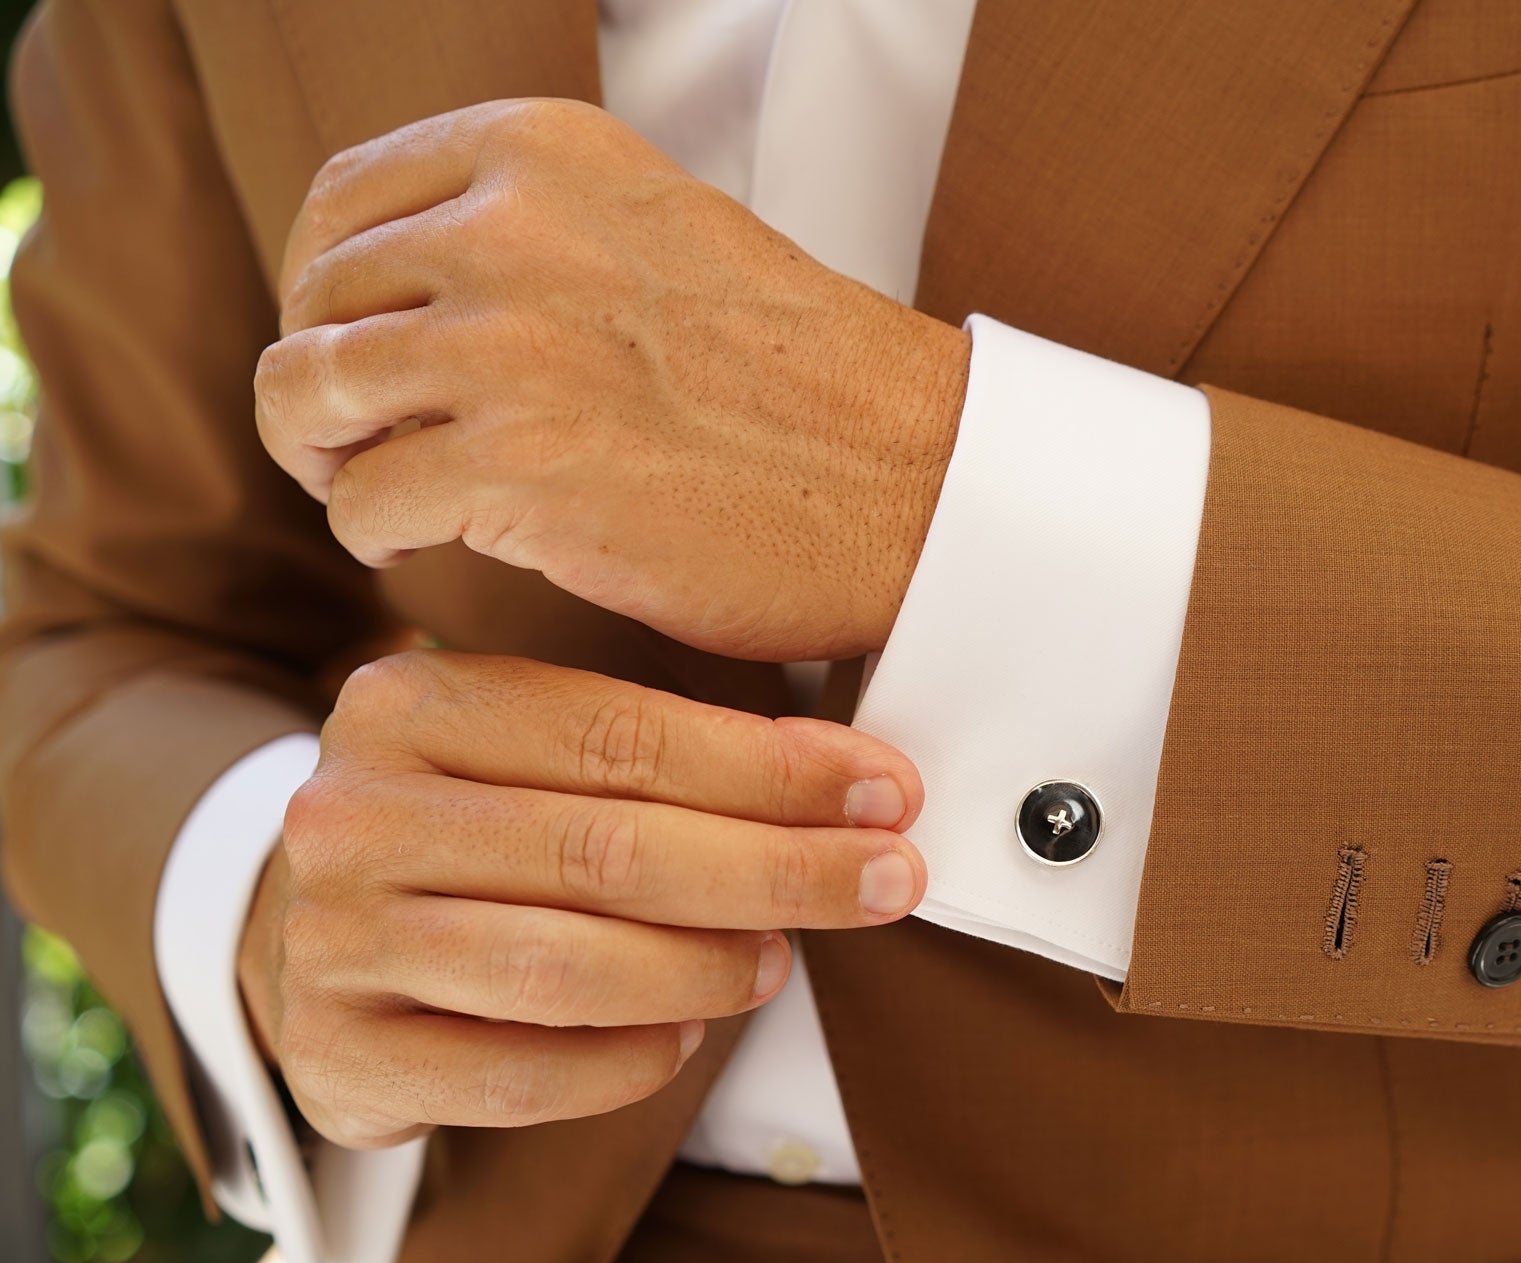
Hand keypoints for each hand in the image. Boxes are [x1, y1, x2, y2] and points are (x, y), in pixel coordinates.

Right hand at [237, 649, 925, 1149]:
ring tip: (781, 961)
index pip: (620, 735)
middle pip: (607, 851)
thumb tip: (860, 787)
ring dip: (707, 967)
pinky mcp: (338, 1055)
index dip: (772, 770)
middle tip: (887, 881)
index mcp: (409, 703)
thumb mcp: (533, 749)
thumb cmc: (474, 827)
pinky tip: (686, 1034)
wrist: (317, 929)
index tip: (888, 793)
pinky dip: (627, 1062)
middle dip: (777, 869)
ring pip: (567, 967)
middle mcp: (353, 813)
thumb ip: (663, 751)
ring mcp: (332, 939)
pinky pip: (518, 1076)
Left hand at [254, 97, 970, 661]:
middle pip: (316, 307)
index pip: (342, 205)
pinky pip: (360, 503)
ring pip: (306, 398)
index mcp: (544, 154)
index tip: (356, 353)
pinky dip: (378, 538)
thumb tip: (395, 290)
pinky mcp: (516, 468)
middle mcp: (511, 230)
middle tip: (371, 447)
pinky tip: (435, 546)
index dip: (325, 293)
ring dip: (330, 461)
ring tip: (384, 495)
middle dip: (326, 390)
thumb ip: (527, 233)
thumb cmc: (798, 381)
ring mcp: (509, 348)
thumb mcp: (651, 234)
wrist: (910, 481)